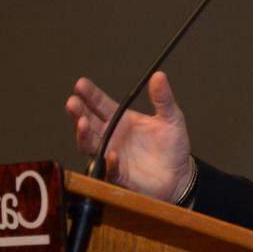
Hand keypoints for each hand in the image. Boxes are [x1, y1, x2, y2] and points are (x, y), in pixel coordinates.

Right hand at [65, 71, 192, 201]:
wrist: (179, 174)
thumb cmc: (172, 146)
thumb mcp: (171, 117)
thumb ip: (163, 98)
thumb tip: (158, 76)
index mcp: (122, 120)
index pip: (101, 104)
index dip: (90, 94)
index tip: (81, 84)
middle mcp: (112, 136)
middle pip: (89, 122)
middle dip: (79, 112)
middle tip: (73, 102)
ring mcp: (113, 156)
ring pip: (91, 145)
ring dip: (85, 135)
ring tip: (82, 123)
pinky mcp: (121, 175)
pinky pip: (111, 170)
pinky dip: (110, 163)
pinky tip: (112, 154)